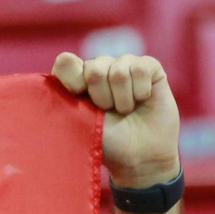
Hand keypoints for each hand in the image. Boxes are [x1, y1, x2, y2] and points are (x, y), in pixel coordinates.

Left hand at [51, 53, 180, 187]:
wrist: (140, 156)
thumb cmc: (106, 140)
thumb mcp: (78, 120)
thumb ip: (66, 90)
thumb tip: (65, 57)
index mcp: (76, 78)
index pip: (65, 62)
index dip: (74, 84)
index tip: (82, 103)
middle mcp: (99, 67)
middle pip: (93, 67)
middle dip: (101, 96)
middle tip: (108, 111)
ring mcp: (124, 64)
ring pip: (119, 70)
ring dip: (122, 98)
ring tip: (126, 109)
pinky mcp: (149, 67)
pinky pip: (141, 68)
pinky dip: (141, 91)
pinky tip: (143, 99)